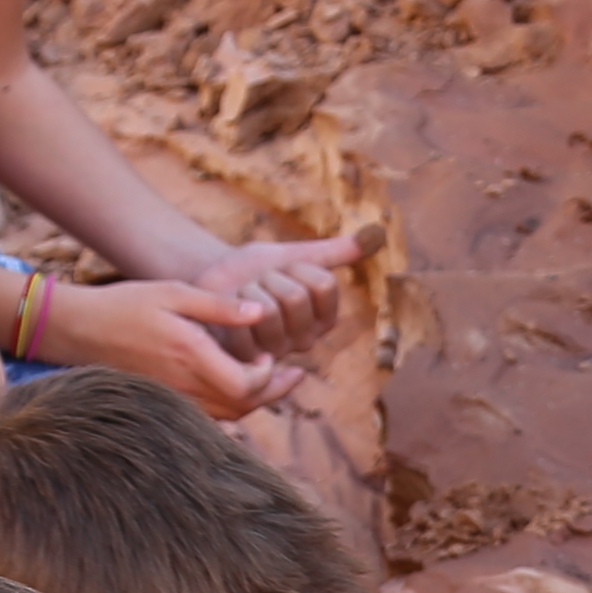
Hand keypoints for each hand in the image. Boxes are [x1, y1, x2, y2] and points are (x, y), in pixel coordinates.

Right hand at [51, 274, 313, 419]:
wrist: (79, 330)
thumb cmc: (127, 304)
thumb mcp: (175, 293)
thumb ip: (219, 306)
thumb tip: (261, 312)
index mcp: (190, 356)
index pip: (245, 386)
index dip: (267, 377)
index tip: (270, 356)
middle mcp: (184, 386)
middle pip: (242, 407)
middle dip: (272, 393)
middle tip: (294, 375)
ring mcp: (173, 400)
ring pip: (227, 416)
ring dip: (253, 402)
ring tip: (272, 382)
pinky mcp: (164, 404)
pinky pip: (207, 418)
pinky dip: (230, 409)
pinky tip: (238, 391)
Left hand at [177, 233, 358, 361]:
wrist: (213, 281)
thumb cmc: (255, 269)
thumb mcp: (294, 255)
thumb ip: (334, 251)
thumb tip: (378, 232)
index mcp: (324, 318)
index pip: (323, 284)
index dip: (297, 267)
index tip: (283, 270)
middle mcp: (305, 340)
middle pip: (295, 298)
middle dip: (270, 278)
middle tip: (258, 283)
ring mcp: (276, 352)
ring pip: (269, 311)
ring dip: (249, 290)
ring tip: (243, 297)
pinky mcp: (247, 360)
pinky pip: (244, 326)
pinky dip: (230, 307)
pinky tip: (228, 312)